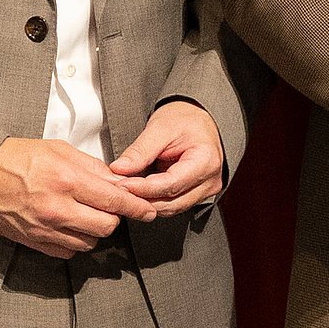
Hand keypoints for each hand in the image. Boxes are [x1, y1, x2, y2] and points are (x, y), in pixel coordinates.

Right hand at [0, 135, 147, 258]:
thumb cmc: (15, 157)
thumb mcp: (58, 150)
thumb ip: (92, 168)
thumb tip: (120, 181)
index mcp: (66, 180)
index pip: (114, 200)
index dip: (136, 207)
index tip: (148, 211)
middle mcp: (57, 208)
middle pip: (106, 227)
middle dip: (114, 218)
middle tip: (108, 207)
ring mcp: (45, 229)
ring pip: (89, 242)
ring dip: (94, 231)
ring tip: (84, 214)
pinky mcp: (34, 242)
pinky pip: (68, 252)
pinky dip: (75, 242)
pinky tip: (69, 226)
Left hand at [111, 98, 226, 215]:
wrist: (199, 120)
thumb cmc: (185, 119)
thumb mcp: (160, 127)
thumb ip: (140, 150)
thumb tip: (119, 169)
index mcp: (206, 161)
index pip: (171, 184)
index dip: (144, 188)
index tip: (122, 185)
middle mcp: (210, 181)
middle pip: (172, 202)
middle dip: (142, 199)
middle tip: (118, 188)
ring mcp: (206, 190)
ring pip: (171, 208)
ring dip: (147, 202)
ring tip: (127, 189)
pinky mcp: (198, 195)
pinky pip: (173, 204)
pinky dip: (154, 200)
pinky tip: (139, 191)